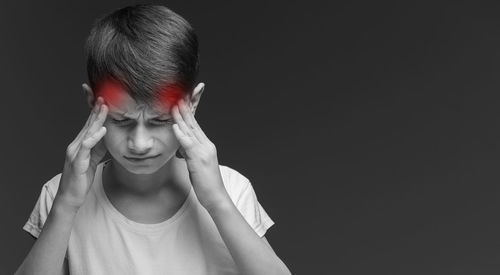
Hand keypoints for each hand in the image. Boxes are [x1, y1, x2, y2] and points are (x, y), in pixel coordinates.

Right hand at [55, 96, 107, 210]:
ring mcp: (75, 153)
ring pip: (87, 132)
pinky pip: (86, 147)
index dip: (96, 111)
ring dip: (96, 119)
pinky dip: (95, 137)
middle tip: (104, 95)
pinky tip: (103, 130)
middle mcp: (76, 145)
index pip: (89, 124)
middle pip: (88, 124)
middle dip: (96, 109)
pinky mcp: (78, 162)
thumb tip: (109, 135)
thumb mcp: (94, 158)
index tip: (104, 98)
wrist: (71, 197)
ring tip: (105, 107)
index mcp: (81, 143)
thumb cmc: (82, 178)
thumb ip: (99, 146)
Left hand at [171, 89, 228, 211]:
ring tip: (173, 105)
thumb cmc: (206, 184)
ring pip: (190, 131)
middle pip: (194, 124)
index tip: (181, 103)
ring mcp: (203, 151)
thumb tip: (182, 150)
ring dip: (181, 117)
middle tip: (177, 97)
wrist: (216, 197)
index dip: (188, 114)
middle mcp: (207, 145)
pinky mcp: (199, 159)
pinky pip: (188, 144)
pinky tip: (175, 125)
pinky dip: (181, 133)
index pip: (196, 127)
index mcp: (207, 146)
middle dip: (184, 110)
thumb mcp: (196, 167)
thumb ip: (190, 155)